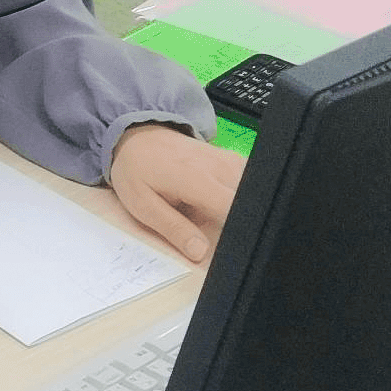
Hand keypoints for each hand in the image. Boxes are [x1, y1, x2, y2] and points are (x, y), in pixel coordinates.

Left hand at [108, 124, 244, 263]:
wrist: (139, 137)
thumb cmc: (137, 171)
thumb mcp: (144, 205)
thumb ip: (174, 229)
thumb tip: (200, 253)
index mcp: (196, 179)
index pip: (233, 209)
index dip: (235, 233)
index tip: (226, 247)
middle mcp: (219, 167)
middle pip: (249, 203)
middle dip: (238, 224)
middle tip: (213, 231)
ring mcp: (229, 161)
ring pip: (253, 194)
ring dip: (240, 210)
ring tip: (212, 215)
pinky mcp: (234, 160)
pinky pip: (249, 182)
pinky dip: (242, 197)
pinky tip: (222, 203)